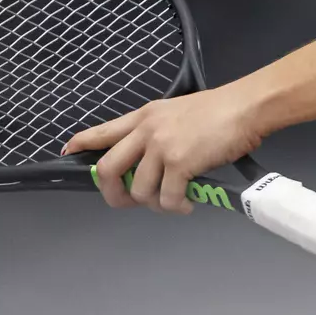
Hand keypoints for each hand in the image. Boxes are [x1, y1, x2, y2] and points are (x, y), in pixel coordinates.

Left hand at [63, 81, 263, 213]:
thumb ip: (159, 131)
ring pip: (139, 190)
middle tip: (130, 201)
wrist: (246, 106)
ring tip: (173, 201)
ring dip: (154, 203)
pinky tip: (189, 203)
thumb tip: (152, 161)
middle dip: (113, 193)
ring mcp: (162, 148)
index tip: (69, 152)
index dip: (83, 144)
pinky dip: (177, 207)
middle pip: (108, 168)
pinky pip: (167, 199)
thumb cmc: (221, 108)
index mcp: (146, 115)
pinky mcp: (180, 164)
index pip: (104, 130)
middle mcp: (148, 130)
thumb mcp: (179, 112)